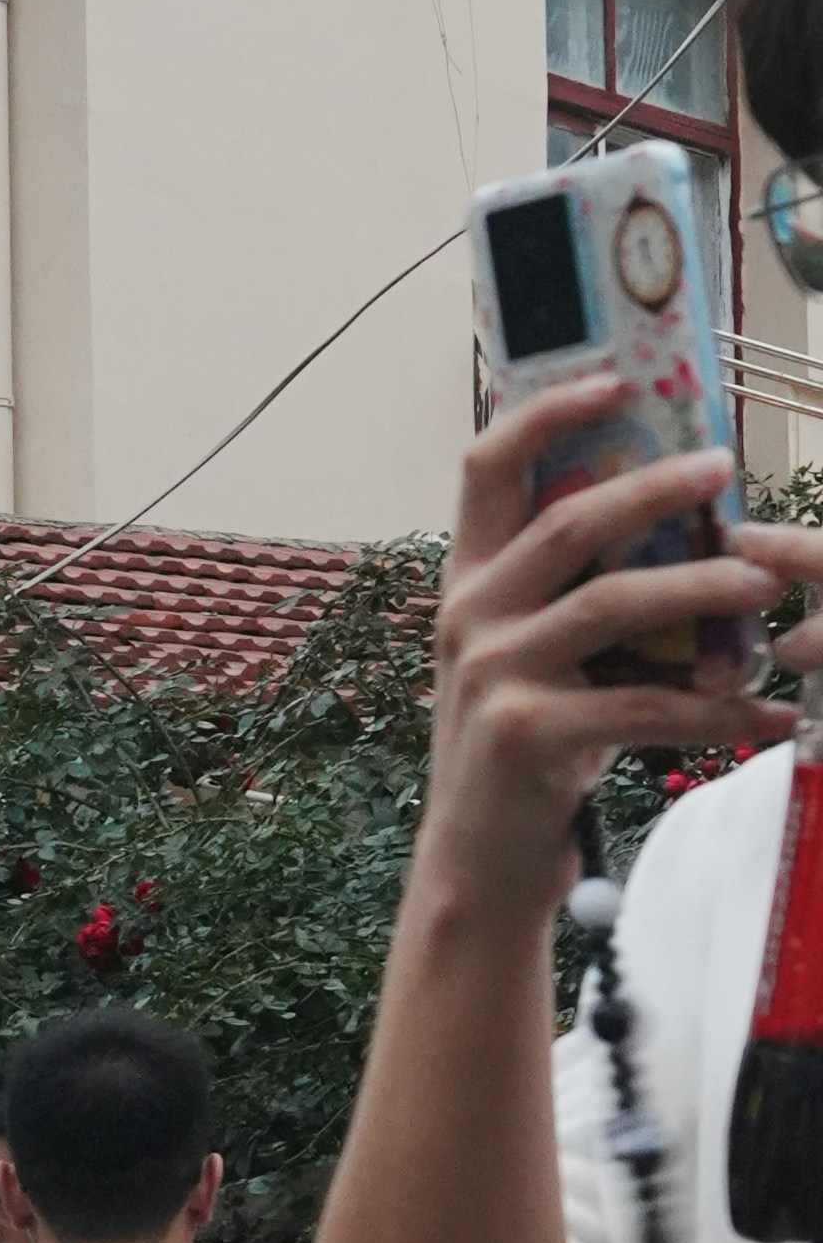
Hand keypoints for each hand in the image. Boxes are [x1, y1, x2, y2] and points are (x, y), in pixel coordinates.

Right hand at [415, 404, 798, 935]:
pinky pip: (643, 705)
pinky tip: (772, 717)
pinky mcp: (527, 734)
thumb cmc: (526, 749)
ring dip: (699, 589)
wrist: (480, 861)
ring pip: (611, 604)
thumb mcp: (531, 657)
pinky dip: (718, 712)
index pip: (486, 468)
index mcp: (469, 581)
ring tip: (766, 586)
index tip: (613, 381)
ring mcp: (492, 674)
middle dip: (652, 488)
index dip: (544, 413)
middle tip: (725, 471)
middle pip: (565, 523)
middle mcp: (469, 616)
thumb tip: (688, 533)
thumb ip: (575, 596)